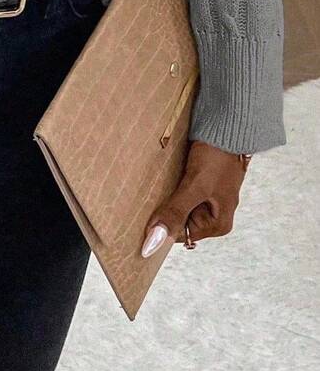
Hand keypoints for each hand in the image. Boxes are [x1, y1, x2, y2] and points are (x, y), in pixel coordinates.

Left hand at [140, 140, 250, 256]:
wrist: (227, 126)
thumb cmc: (217, 157)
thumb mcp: (195, 186)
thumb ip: (175, 213)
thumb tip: (154, 243)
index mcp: (217, 225)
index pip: (179, 234)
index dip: (161, 225)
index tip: (142, 215)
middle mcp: (213, 216)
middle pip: (178, 220)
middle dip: (165, 208)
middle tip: (151, 194)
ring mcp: (207, 199)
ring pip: (177, 205)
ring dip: (166, 196)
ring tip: (159, 183)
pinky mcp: (200, 184)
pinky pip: (179, 191)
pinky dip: (170, 186)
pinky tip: (164, 177)